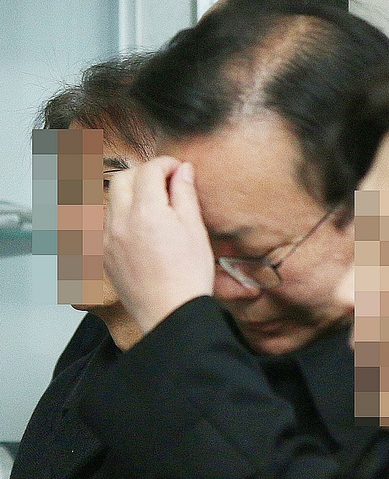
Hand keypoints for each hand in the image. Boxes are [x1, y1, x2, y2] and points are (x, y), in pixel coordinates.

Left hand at [104, 156, 214, 347]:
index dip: (166, 164)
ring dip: (131, 194)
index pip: (149, 170)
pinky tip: (141, 228)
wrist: (170, 314)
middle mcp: (120, 222)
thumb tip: (182, 170)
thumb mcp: (195, 229)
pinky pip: (106, 223)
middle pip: (122, 179)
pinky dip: (122, 216)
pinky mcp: (104, 255)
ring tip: (154, 207)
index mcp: (146, 213)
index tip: (178, 170)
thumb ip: (185, 194)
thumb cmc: (188, 276)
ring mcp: (108, 239)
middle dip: (143, 174)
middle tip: (165, 183)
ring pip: (111, 201)